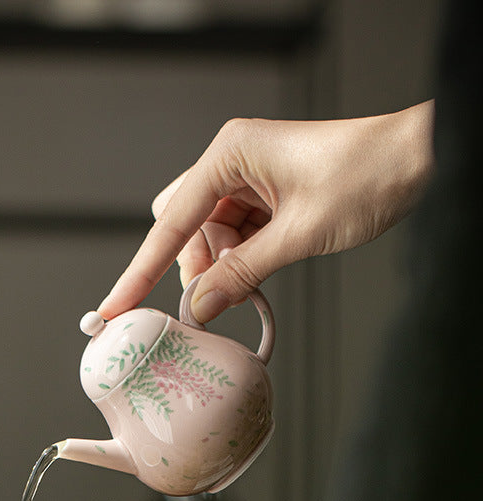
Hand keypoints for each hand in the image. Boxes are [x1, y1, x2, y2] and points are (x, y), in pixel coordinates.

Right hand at [98, 101, 434, 322]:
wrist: (421, 158)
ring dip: (225, 267)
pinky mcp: (265, 198)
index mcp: (230, 155)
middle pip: (184, 229)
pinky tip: (261, 271)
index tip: (116, 304)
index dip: (141, 269)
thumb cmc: (369, 173)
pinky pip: (235, 238)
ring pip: (209, 238)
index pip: (170, 222)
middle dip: (198, 267)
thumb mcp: (301, 233)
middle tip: (221, 296)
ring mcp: (248, 181)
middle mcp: (232, 164)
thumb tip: (200, 308)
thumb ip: (243, 273)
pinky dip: (242, 261)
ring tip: (254, 281)